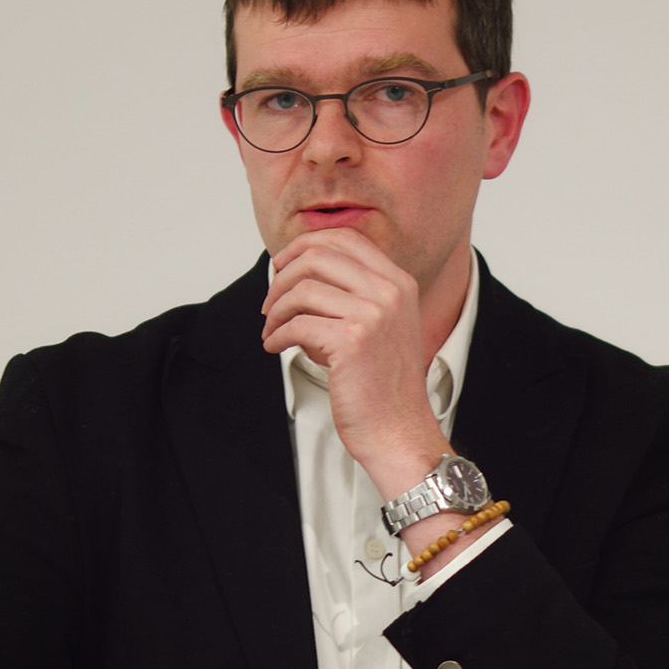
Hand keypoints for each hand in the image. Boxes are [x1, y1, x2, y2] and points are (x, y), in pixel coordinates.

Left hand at [261, 229, 449, 496]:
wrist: (398, 430)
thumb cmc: (383, 384)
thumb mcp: (381, 324)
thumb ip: (352, 294)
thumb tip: (298, 272)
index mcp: (398, 282)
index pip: (344, 238)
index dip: (304, 245)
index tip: (283, 266)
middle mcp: (389, 292)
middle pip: (318, 255)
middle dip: (282, 276)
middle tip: (269, 302)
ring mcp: (373, 314)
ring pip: (302, 289)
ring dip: (275, 309)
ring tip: (271, 329)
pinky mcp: (352, 341)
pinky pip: (297, 324)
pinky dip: (277, 334)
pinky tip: (275, 346)